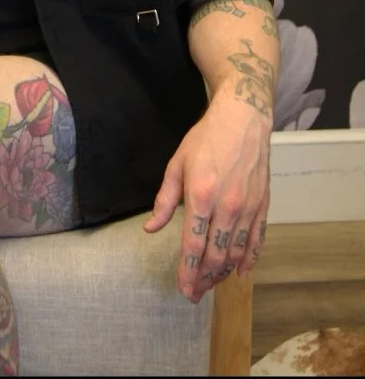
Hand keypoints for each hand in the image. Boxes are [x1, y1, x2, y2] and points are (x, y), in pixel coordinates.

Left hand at [143, 86, 270, 301]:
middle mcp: (227, 207)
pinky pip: (257, 240)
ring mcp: (247, 207)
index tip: (184, 290)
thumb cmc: (205, 139)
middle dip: (205, 279)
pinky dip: (250, 259)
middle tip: (196, 293)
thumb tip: (151, 228)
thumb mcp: (176, 164)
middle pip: (216, 255)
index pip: (193, 245)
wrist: (242, 120)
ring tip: (212, 284)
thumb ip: (165, 200)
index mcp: (201, 196)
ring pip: (237, 252)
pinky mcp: (262, 205)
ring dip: (224, 272)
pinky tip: (242, 271)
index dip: (188, 272)